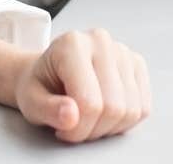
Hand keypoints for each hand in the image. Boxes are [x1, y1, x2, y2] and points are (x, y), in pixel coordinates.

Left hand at [14, 28, 150, 143]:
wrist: (48, 72)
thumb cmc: (40, 85)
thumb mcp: (30, 101)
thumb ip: (47, 109)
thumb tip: (71, 116)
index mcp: (72, 45)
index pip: (89, 103)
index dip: (77, 129)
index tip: (62, 130)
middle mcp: (101, 42)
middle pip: (114, 108)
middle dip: (93, 130)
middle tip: (74, 126)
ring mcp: (122, 52)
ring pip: (131, 110)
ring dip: (108, 127)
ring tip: (87, 119)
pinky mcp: (136, 65)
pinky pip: (142, 108)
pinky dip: (123, 122)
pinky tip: (103, 113)